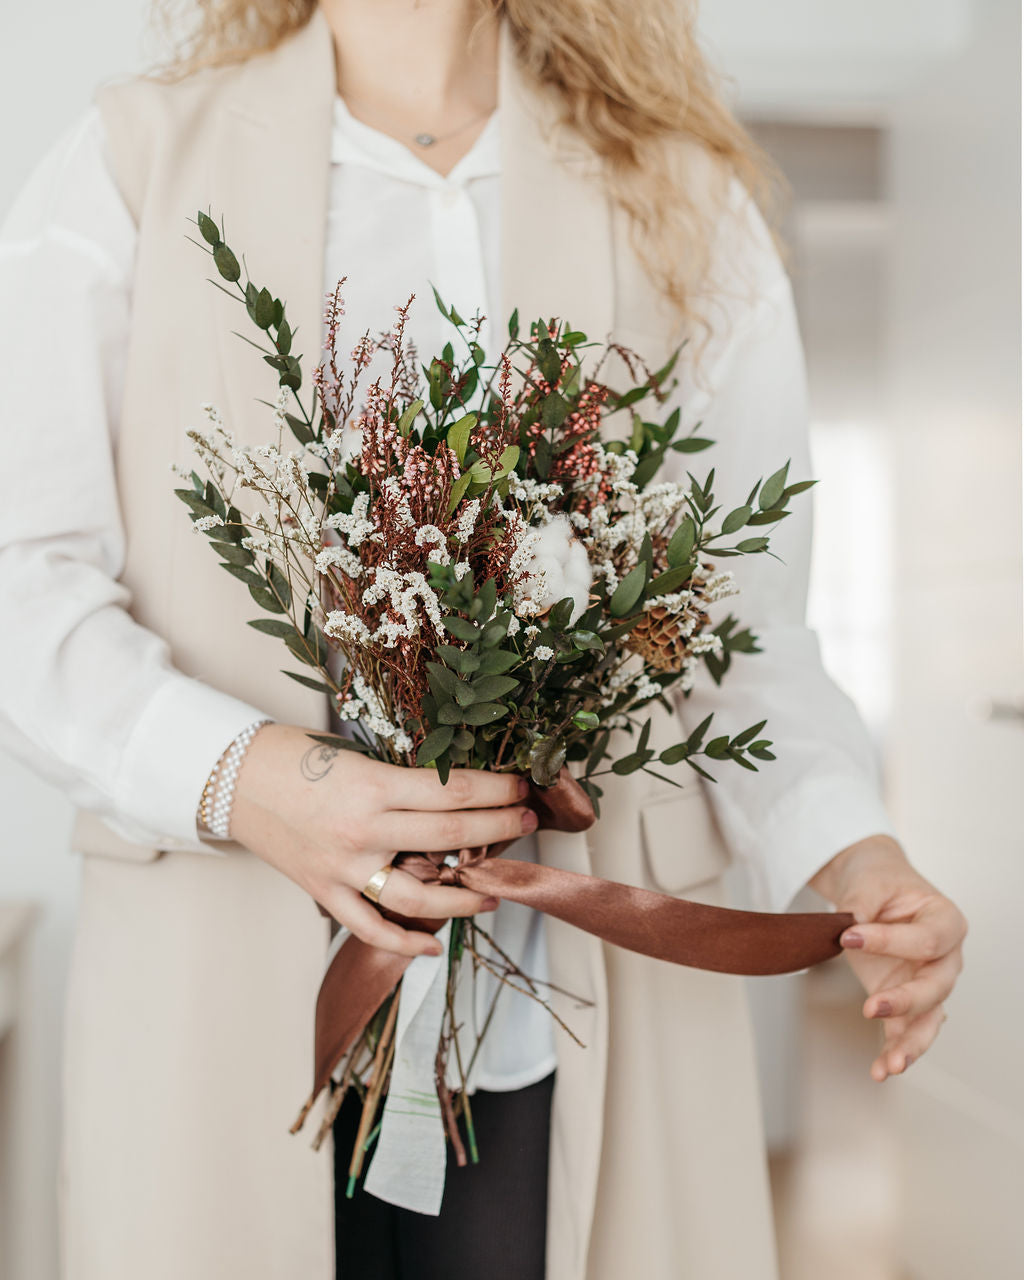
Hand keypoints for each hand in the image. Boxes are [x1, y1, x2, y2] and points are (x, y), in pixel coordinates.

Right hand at [230, 723, 537, 959]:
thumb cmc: (295, 755)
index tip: (523, 787)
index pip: (453, 792)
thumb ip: (401, 779)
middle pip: (449, 838)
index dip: (496, 790)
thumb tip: (458, 793)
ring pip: (418, 896)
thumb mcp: (357, 754)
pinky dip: (403, 943)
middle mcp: (363, 830)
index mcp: (373, 785)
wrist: (233, 778)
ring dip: (464, 896)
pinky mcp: (325, 892)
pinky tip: (433, 946)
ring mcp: (344, 868)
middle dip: (498, 829)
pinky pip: (371, 927)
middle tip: (528, 822)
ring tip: (494, 892)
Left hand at [807, 834, 967, 1081]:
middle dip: (906, 1002)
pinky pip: (906, 1030)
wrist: (872, 884)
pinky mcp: (905, 999)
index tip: (850, 936)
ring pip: (929, 1020)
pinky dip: (894, 1051)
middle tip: (872, 1007)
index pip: (926, 940)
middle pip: (936, 987)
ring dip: (910, 1043)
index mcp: (946, 920)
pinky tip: (881, 1069)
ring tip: (892, 1064)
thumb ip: (862, 906)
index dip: (890, 942)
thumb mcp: (870, 881)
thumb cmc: (879, 879)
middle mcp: (944, 957)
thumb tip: (851, 931)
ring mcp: (927, 981)